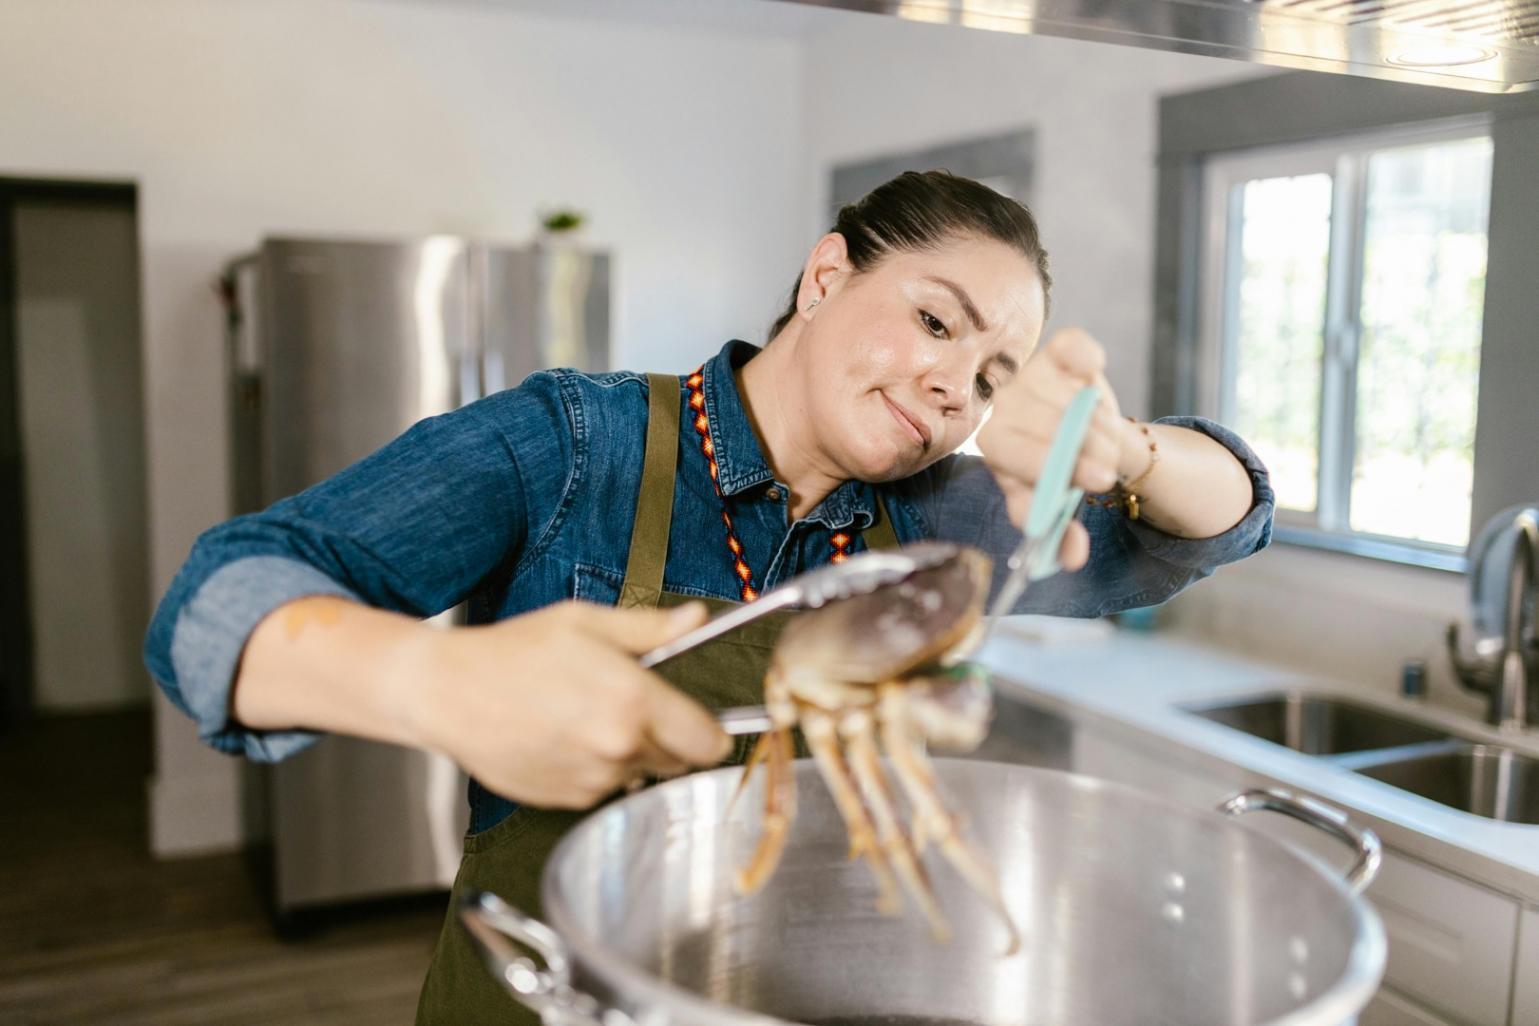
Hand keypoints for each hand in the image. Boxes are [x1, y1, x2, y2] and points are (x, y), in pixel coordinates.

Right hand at [400, 601, 728, 808]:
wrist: (449, 693)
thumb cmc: (514, 651)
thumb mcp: (585, 623)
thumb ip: (650, 629)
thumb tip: (697, 619)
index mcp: (632, 700)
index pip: (708, 740)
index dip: (712, 732)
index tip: (706, 726)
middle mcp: (618, 747)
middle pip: (677, 759)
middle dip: (665, 736)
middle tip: (627, 706)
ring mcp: (591, 780)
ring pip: (637, 774)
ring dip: (626, 753)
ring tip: (583, 717)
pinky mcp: (566, 801)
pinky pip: (602, 789)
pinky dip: (593, 770)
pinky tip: (562, 739)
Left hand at [975, 328, 1150, 569]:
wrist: (1086, 439)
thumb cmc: (1062, 475)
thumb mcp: (1057, 506)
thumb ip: (1062, 533)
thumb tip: (1074, 558)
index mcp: (994, 447)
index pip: (1011, 453)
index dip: (1047, 466)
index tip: (1091, 482)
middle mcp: (1004, 407)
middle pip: (1041, 424)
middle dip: (1078, 451)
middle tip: (1104, 471)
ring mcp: (1030, 376)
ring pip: (1066, 396)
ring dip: (1096, 425)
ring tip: (1106, 446)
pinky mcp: (1058, 352)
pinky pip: (1073, 348)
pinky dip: (1086, 357)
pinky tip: (1090, 371)